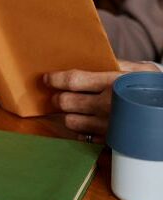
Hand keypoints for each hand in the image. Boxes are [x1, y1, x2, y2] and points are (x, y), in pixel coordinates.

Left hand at [42, 60, 160, 136]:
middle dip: (58, 98)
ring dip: (68, 114)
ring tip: (73, 109)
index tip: (47, 79)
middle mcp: (109, 106)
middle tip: (58, 95)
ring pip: (71, 121)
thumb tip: (94, 58)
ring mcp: (109, 126)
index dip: (55, 79)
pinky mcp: (111, 141)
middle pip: (66, 102)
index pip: (73, 80)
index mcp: (114, 83)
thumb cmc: (155, 88)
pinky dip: (80, 130)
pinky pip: (83, 137)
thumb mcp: (141, 70)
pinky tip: (86, 122)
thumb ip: (118, 63)